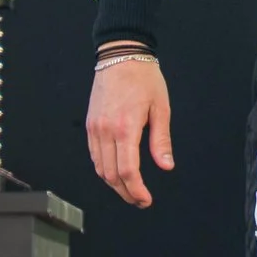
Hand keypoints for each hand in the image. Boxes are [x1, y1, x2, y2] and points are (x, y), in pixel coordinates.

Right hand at [87, 56, 172, 208]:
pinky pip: (94, 155)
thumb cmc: (145, 79)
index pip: (127, 170)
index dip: (135, 189)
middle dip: (125, 192)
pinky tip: (117, 173)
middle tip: (140, 200)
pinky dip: (104, 169)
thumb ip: (161, 140)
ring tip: (130, 190)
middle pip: (110, 174)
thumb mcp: (161, 108)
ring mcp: (94, 128)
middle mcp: (105, 131)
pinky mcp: (90, 125)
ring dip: (113, 184)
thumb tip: (166, 166)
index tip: (145, 200)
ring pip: (99, 167)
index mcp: (125, 127)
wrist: (121, 56)